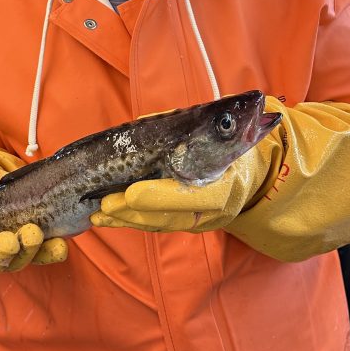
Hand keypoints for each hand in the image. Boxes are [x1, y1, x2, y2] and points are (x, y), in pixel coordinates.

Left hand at [90, 135, 281, 232]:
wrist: (251, 173)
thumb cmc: (231, 143)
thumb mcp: (218, 130)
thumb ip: (181, 126)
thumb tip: (142, 125)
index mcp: (223, 186)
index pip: (187, 197)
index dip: (158, 198)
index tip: (131, 194)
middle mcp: (212, 210)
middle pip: (167, 217)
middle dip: (132, 213)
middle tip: (104, 205)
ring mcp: (199, 220)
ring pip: (158, 225)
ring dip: (125, 221)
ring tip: (98, 214)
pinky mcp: (186, 223)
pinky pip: (156, 225)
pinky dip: (130, 223)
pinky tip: (108, 219)